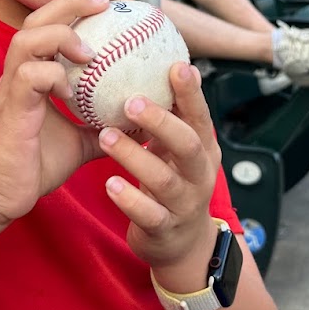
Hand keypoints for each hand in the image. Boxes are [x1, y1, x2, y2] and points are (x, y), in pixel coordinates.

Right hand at [0, 0, 109, 232]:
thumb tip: (141, 122)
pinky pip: (28, 77)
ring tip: (89, 50)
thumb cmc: (33, 166)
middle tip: (104, 3)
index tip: (108, 3)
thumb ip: (104, 127)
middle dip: (70, 4)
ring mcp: (11, 90)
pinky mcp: (10, 110)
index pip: (48, 24)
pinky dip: (52, 75)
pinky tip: (71, 91)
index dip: (75, 6)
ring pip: (26, 40)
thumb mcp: (79, 141)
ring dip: (60, 36)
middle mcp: (18, 74)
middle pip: (35, 19)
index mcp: (32, 75)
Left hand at [96, 63, 220, 279]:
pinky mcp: (165, 229)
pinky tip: (109, 184)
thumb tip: (169, 63)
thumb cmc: (174, 181)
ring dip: (134, 156)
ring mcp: (185, 204)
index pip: (200, 117)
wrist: (183, 246)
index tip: (176, 65)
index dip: (191, 93)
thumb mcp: (178, 150)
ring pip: (163, 179)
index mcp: (203, 149)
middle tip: (131, 100)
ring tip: (105, 136)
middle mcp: (200, 175)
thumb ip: (174, 116)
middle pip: (189, 145)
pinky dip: (129, 199)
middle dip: (162, 122)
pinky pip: (148, 214)